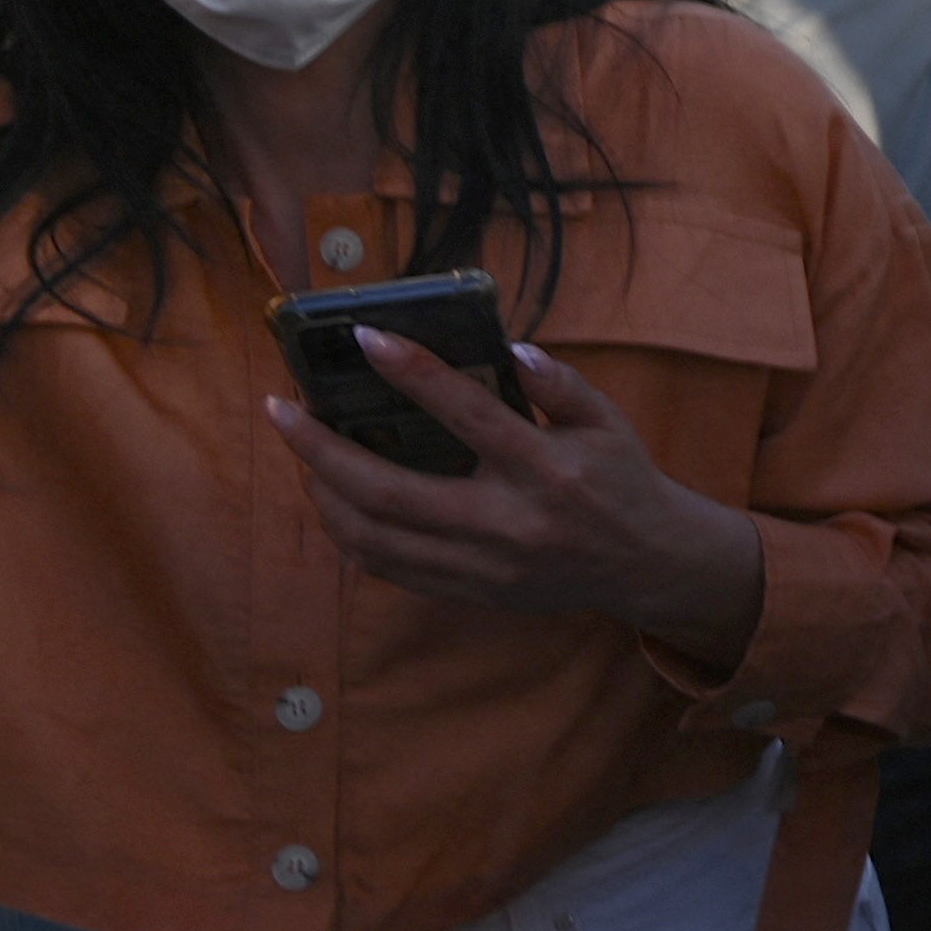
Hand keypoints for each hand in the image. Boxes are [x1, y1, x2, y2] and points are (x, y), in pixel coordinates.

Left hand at [269, 337, 769, 670]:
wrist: (647, 565)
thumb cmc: (622, 481)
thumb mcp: (608, 421)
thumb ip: (562, 383)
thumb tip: (511, 350)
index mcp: (545, 469)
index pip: (468, 413)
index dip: (412, 372)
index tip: (364, 338)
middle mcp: (507, 522)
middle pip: (390, 491)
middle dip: (321, 450)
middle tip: (283, 410)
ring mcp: (483, 566)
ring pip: (375, 538)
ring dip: (325, 495)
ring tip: (301, 456)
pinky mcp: (470, 592)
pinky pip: (388, 569)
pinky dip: (350, 534)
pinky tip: (334, 502)